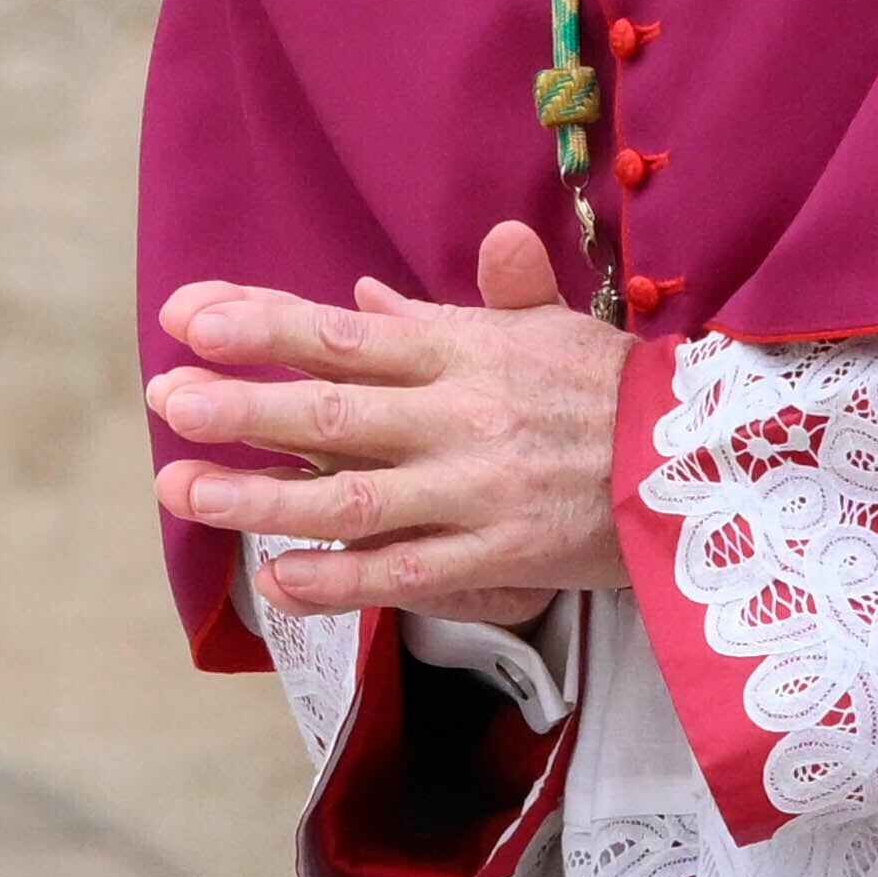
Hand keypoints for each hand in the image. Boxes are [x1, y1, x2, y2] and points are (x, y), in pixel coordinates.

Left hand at [147, 221, 628, 622]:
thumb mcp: (541, 329)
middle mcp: (462, 417)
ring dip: (263, 498)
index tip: (188, 318)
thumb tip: (359, 294)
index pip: (345, 335)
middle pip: (334, 412)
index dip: (262, 325)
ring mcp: (478, 491)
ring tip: (186, 493)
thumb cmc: (613, 392)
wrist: (709, 465)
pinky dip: (339, 582)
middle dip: (243, 405)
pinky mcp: (501, 556)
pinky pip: (406, 575)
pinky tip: (277, 582)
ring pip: (353, 499)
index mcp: (466, 352)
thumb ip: (445, 313)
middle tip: (168, 400)